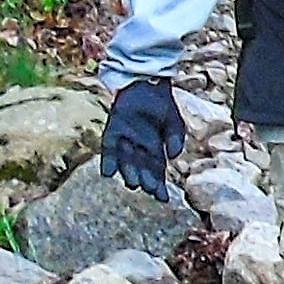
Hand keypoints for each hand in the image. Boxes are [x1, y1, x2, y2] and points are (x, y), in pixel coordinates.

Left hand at [101, 75, 183, 197]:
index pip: (157, 173)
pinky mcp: (112, 133)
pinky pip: (109, 150)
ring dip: (129, 173)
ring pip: (126, 163)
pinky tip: (108, 173)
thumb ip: (176, 139)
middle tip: (147, 187)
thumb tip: (174, 156)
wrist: (146, 85)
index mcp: (155, 152)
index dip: (159, 186)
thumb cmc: (162, 105)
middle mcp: (139, 151)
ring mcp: (125, 142)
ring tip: (133, 182)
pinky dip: (108, 162)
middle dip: (145, 180)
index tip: (163, 199)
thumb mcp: (174, 123)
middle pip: (141, 171)